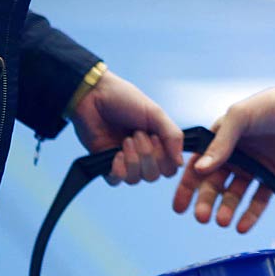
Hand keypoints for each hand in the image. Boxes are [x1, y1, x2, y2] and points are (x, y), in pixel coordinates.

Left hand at [69, 67, 184, 185]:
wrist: (94, 95)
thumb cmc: (124, 99)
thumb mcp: (155, 113)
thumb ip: (173, 136)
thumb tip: (181, 163)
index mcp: (157, 142)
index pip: (170, 168)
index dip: (165, 159)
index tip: (155, 137)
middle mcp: (142, 155)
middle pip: (154, 176)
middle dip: (148, 156)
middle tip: (137, 134)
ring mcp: (124, 160)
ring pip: (136, 179)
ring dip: (133, 160)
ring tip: (125, 139)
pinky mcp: (105, 164)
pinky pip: (116, 181)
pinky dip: (118, 169)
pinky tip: (116, 153)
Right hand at [173, 82, 274, 231]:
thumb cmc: (273, 104)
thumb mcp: (240, 117)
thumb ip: (220, 143)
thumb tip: (200, 169)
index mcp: (222, 138)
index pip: (198, 165)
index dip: (187, 187)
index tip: (179, 207)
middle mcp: (236, 154)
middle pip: (215, 183)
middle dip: (206, 202)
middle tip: (202, 218)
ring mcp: (254, 166)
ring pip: (235, 193)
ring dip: (227, 208)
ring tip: (223, 222)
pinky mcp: (274, 175)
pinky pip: (259, 198)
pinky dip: (250, 214)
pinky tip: (242, 227)